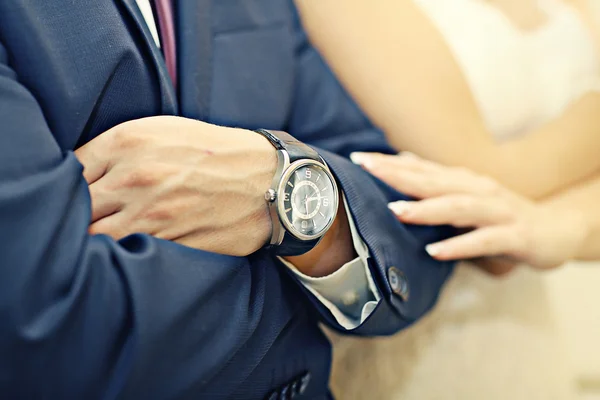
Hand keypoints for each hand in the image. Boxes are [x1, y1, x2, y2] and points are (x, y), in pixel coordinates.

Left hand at [75, 116, 275, 255]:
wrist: (267, 180)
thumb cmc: (214, 152)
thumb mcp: (162, 130)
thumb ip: (116, 148)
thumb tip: (77, 173)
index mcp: (128, 143)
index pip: (68, 172)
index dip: (67, 189)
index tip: (76, 198)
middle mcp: (136, 178)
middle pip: (76, 211)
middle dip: (74, 219)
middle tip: (83, 223)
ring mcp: (155, 215)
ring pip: (97, 241)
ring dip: (95, 243)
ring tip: (102, 242)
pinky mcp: (174, 243)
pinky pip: (132, 257)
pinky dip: (125, 257)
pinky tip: (131, 252)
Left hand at [351, 152, 586, 271]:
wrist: (557, 229)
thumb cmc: (502, 214)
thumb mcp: (466, 194)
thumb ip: (434, 181)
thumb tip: (400, 161)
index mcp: (463, 181)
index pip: (421, 168)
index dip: (390, 163)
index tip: (358, 158)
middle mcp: (478, 190)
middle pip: (434, 180)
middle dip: (398, 175)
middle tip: (366, 169)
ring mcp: (498, 212)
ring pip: (458, 207)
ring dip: (426, 209)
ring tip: (395, 211)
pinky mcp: (515, 236)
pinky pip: (485, 241)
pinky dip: (459, 245)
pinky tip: (435, 251)